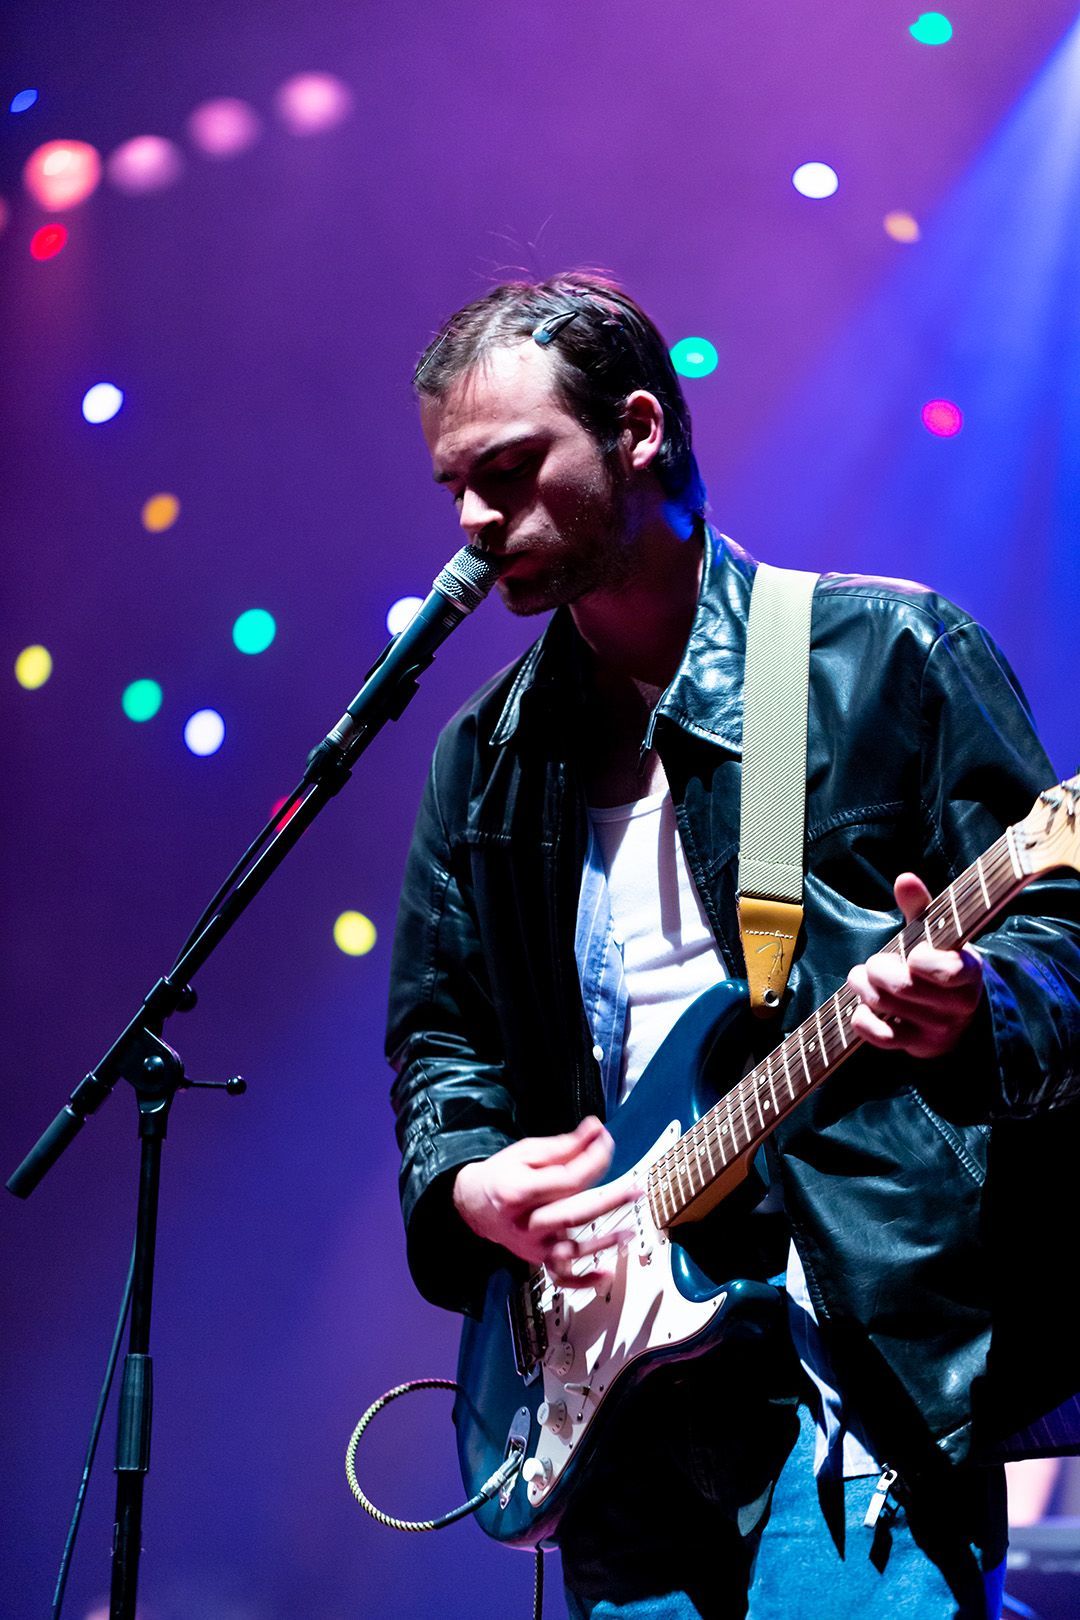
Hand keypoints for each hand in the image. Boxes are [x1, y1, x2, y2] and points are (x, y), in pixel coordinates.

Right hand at [452, 1116, 638, 1286]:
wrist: (472, 1204)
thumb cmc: (501, 1175)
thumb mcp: (526, 1153)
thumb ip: (564, 1146)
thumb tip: (595, 1131)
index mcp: (518, 1191)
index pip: (566, 1179)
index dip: (592, 1160)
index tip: (607, 1144)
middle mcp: (525, 1222)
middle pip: (572, 1214)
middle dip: (607, 1202)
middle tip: (634, 1192)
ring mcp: (531, 1245)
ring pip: (571, 1249)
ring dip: (603, 1243)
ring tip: (629, 1233)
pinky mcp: (537, 1259)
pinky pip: (561, 1277)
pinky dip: (583, 1281)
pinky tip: (605, 1274)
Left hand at [846, 872, 983, 1058]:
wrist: (956, 1011)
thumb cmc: (940, 962)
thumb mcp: (937, 934)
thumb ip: (921, 907)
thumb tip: (905, 879)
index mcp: (968, 972)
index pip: (949, 971)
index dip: (923, 961)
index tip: (913, 953)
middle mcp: (958, 1005)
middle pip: (904, 987)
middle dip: (879, 969)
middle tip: (874, 963)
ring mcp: (938, 1029)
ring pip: (886, 1006)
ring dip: (863, 987)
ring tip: (862, 978)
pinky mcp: (917, 1047)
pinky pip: (880, 1036)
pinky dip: (862, 1019)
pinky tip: (862, 1007)